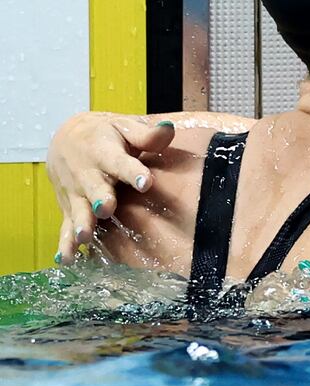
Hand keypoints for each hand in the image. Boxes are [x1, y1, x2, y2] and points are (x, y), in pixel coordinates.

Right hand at [47, 112, 174, 261]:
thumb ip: (147, 134)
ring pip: (78, 209)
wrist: (65, 138)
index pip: (120, 162)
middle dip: (100, 198)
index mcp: (104, 152)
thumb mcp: (124, 127)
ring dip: (81, 223)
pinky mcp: (69, 206)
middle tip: (107, 208)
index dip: (132, 172)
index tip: (145, 181)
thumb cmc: (105, 134)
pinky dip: (65, 242)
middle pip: (94, 187)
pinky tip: (66, 258)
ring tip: (84, 236)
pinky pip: (65, 225)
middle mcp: (87, 174)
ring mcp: (76, 192)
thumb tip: (169, 128)